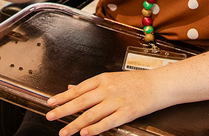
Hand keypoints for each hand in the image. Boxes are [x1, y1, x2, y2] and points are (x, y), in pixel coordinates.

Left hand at [45, 70, 163, 135]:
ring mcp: (116, 101)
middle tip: (50, 117)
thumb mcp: (111, 78)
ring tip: (64, 132)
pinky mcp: (126, 113)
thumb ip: (90, 85)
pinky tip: (85, 133)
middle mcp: (107, 89)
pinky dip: (95, 128)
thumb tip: (71, 88)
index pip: (78, 90)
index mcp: (102, 79)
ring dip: (75, 124)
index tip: (50, 103)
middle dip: (63, 110)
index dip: (62, 97)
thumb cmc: (135, 81)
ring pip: (91, 114)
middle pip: (81, 102)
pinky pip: (107, 122)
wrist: (159, 84)